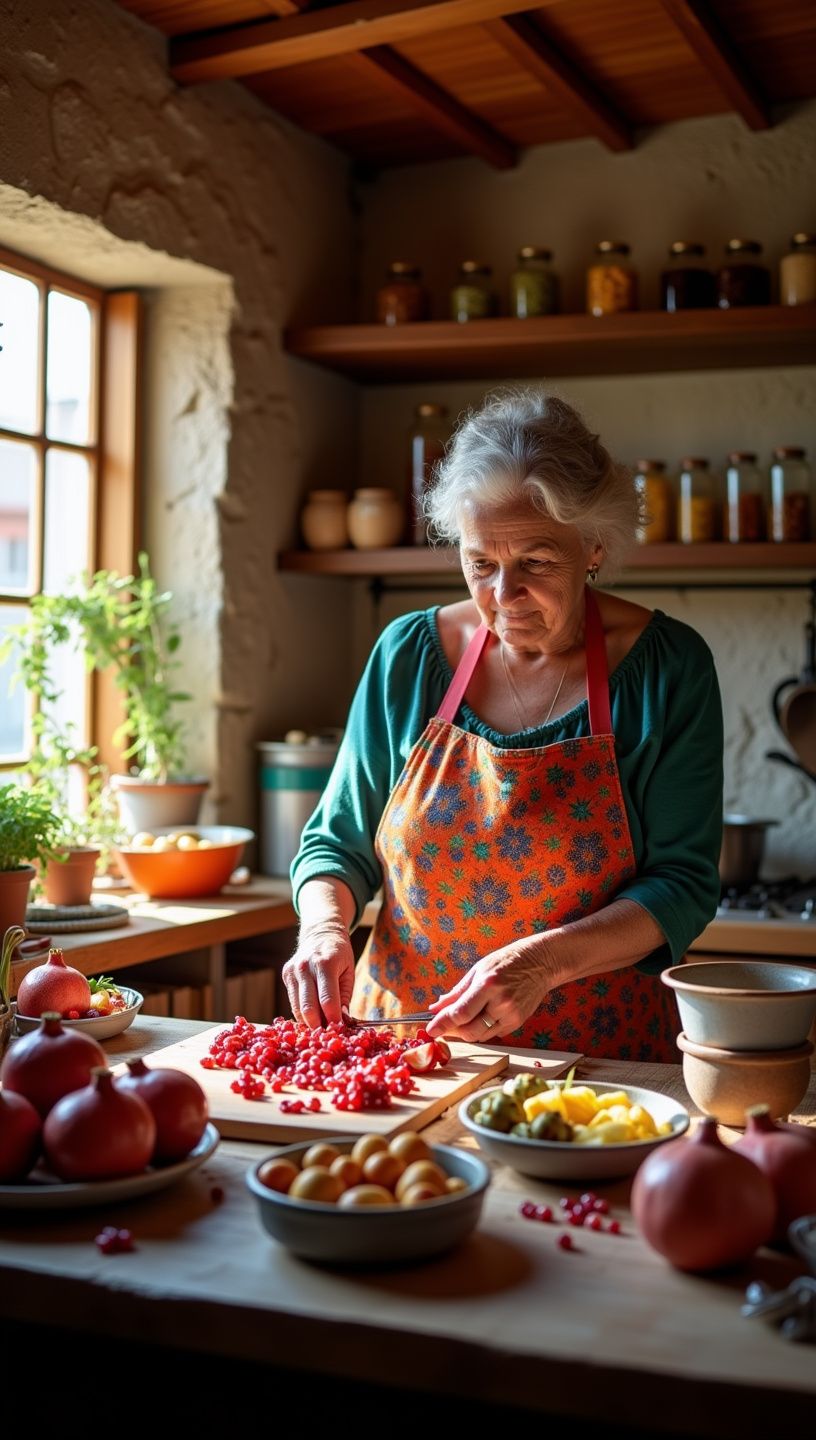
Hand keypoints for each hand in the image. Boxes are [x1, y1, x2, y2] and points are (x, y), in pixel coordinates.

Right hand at [282, 926, 354, 1027]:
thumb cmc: (339, 955)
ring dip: (309, 1022)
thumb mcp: (349, 972)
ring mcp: (293, 971)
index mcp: (325, 963)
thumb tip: (342, 1021)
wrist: (320, 933)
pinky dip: (302, 1013)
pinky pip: (293, 1002)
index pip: (327, 1000)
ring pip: (297, 1008)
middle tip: (328, 1035)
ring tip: (322, 1027)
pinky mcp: (286, 975)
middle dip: (318, 1026)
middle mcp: (305, 967)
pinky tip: (313, 1016)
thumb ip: (345, 997)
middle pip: (308, 1007)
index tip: (339, 1031)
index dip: (333, 1020)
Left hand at [425, 937, 550, 1042]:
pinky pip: (493, 1034)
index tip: (431, 1029)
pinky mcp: (518, 1022)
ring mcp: (511, 1014)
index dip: (443, 1023)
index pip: (460, 1012)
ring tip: (462, 1018)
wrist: (539, 963)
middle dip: (452, 1030)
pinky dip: (482, 1029)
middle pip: (469, 1030)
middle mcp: (501, 1002)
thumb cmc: (506, 962)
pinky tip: (483, 1015)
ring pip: (480, 1035)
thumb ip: (457, 992)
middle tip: (443, 1025)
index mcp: (487, 984)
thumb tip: (436, 1007)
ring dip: (466, 1031)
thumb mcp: (478, 970)